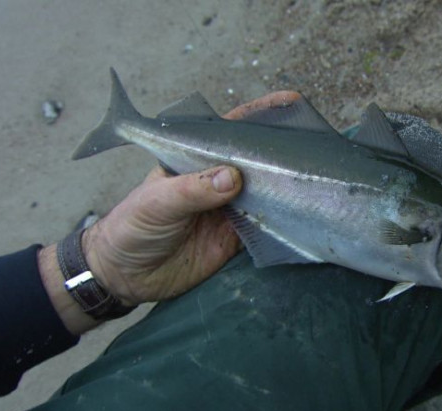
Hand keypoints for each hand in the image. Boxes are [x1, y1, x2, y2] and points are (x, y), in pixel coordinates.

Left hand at [82, 90, 302, 305]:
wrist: (126, 277)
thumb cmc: (132, 227)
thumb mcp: (156, 202)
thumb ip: (192, 189)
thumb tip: (232, 177)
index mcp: (196, 158)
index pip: (231, 130)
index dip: (259, 115)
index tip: (290, 103)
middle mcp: (218, 180)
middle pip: (256, 160)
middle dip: (281, 151)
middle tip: (313, 144)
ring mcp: (231, 208)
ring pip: (266, 192)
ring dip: (286, 186)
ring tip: (315, 176)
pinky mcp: (238, 238)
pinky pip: (266, 226)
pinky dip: (283, 221)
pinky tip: (301, 213)